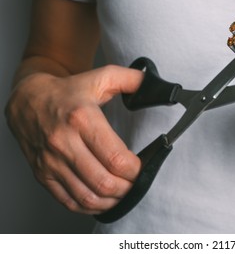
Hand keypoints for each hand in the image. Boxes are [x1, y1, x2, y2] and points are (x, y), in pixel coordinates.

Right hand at [5, 65, 143, 213]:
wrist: (28, 99)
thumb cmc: (68, 91)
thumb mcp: (101, 77)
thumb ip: (132, 80)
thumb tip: (157, 87)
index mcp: (82, 118)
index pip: (116, 158)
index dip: (135, 170)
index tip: (142, 167)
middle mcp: (63, 142)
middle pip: (104, 182)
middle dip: (127, 188)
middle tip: (136, 183)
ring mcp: (51, 161)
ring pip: (87, 196)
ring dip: (111, 201)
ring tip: (123, 193)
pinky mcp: (42, 173)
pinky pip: (68, 201)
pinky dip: (90, 206)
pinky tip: (102, 199)